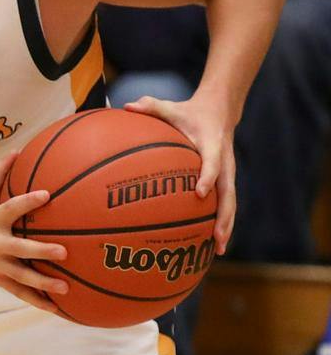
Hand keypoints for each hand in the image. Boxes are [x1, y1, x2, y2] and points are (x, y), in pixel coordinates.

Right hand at [0, 153, 69, 310]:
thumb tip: (17, 150)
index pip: (11, 208)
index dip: (28, 201)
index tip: (47, 195)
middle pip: (20, 249)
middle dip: (41, 251)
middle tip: (63, 252)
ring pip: (22, 276)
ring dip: (44, 283)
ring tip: (65, 288)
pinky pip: (20, 293)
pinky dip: (38, 301)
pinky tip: (58, 309)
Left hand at [125, 92, 237, 252]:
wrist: (220, 110)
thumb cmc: (189, 112)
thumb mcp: (171, 107)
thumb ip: (150, 107)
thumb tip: (126, 105)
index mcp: (212, 145)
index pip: (213, 163)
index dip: (207, 177)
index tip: (199, 193)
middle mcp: (225, 162)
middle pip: (228, 192)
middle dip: (223, 215)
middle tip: (216, 236)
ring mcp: (227, 173)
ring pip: (230, 202)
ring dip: (226, 225)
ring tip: (218, 249)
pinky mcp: (225, 181)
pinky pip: (224, 204)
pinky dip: (220, 222)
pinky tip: (211, 244)